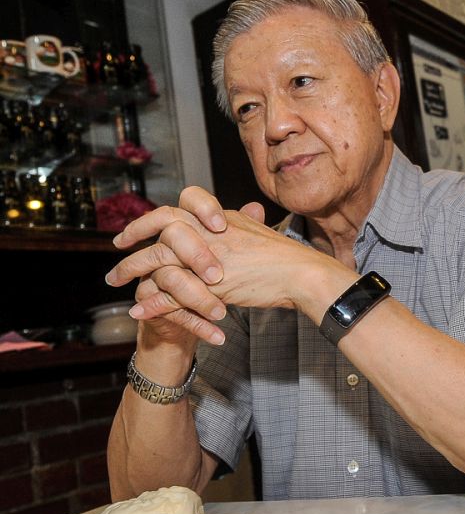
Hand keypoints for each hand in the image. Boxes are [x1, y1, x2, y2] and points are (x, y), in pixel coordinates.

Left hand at [106, 187, 338, 342]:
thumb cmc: (286, 256)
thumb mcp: (259, 230)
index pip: (179, 203)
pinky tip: (138, 310)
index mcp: (219, 216)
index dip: (155, 213)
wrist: (300, 274)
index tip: (140, 226)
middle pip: (159, 227)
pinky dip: (152, 302)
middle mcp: (209, 231)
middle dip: (132, 237)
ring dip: (131, 270)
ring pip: (157, 258)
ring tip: (115, 282)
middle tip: (117, 249)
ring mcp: (207, 256)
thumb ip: (242, 221)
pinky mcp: (208, 284)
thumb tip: (241, 211)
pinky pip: (170, 293)